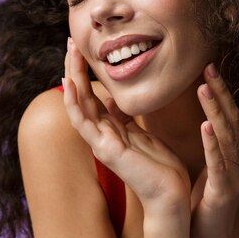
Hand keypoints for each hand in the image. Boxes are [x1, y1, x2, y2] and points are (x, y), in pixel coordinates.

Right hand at [63, 38, 190, 215]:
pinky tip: (68, 83)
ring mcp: (100, 142)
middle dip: (74, 67)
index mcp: (110, 129)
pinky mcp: (105, 150)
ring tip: (69, 53)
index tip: (81, 48)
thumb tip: (110, 100)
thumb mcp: (141, 134)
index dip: (84, 72)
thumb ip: (124, 118)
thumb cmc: (160, 168)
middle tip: (70, 41)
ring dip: (71, 77)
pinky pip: (83, 123)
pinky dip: (74, 103)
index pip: (90, 95)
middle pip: (80, 95)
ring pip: (77, 105)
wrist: (170, 196)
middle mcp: (100, 134)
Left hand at [190, 64, 238, 237]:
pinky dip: (211, 143)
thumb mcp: (215, 165)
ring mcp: (236, 176)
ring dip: (216, 110)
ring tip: (204, 86)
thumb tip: (211, 118)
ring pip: (228, 138)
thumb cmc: (207, 199)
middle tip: (210, 66)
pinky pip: (217, 163)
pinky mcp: (222, 190)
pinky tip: (204, 126)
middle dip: (225, 92)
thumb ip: (217, 142)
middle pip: (237, 121)